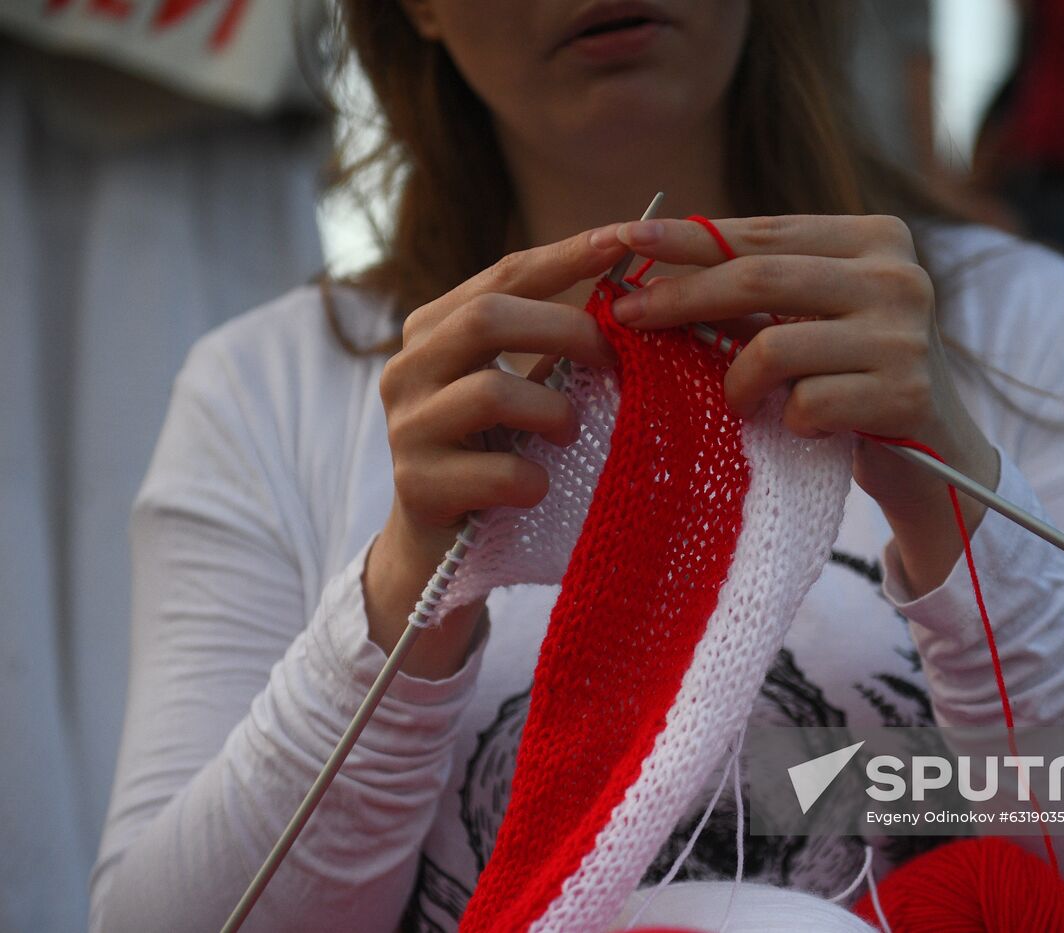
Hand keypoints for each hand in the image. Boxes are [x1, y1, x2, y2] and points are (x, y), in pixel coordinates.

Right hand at [364, 227, 625, 677]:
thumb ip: (554, 346)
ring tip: (572, 432)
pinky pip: (497, 470)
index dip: (570, 254)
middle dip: (566, 330)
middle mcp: (407, 367)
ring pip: (492, 390)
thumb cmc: (496, 455)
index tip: (630, 237)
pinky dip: (534, 479)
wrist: (440, 550)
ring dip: (554, 412)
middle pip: (488, 318)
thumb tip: (635, 295)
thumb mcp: (523, 389)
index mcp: (434, 329)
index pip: (505, 274)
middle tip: (615, 357)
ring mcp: (405, 426)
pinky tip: (539, 489)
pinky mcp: (415, 485)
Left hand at [594, 214, 999, 595]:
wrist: (935, 454)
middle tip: (628, 316)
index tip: (625, 239)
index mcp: (878, 238)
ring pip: (775, 346)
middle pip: (762, 278)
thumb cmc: (855, 377)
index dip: (692, 236)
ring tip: (739, 402)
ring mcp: (906, 335)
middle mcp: (899, 276)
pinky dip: (788, 420)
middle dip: (683, 297)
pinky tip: (803, 426)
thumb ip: (760, 289)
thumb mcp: (816, 317)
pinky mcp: (906, 394)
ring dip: (736, 382)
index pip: (766, 231)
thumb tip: (653, 269)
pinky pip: (806, 402)